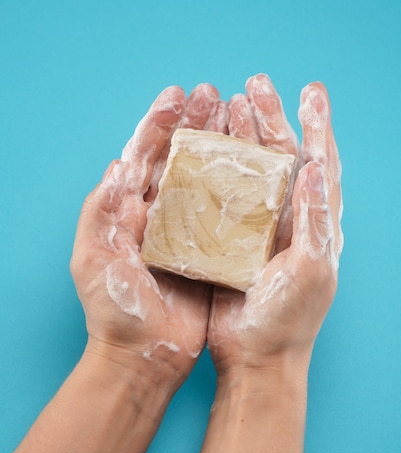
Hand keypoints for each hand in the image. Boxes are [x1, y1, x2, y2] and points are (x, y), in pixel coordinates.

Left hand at [71, 83, 226, 388]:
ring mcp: (186, 233)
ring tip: (237, 116)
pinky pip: (226, 214)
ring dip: (218, 147)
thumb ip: (100, 214)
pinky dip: (238, 188)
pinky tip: (254, 167)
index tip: (177, 96)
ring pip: (204, 179)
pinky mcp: (210, 253)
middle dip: (194, 125)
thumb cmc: (114, 313)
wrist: (143, 356)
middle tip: (214, 95)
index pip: (143, 156)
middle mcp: (157, 216)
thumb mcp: (94, 260)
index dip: (158, 124)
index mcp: (126, 212)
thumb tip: (117, 165)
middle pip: (176, 159)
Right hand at [207, 74, 342, 372]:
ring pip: (250, 170)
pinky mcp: (228, 239)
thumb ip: (315, 220)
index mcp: (315, 222)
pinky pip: (222, 196)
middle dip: (271, 118)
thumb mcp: (311, 269)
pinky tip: (203, 150)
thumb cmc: (289, 319)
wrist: (256, 356)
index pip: (320, 163)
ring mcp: (256, 227)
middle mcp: (288, 219)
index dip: (318, 125)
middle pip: (281, 156)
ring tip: (228, 103)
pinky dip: (215, 170)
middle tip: (254, 84)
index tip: (312, 91)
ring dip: (242, 136)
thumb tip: (314, 167)